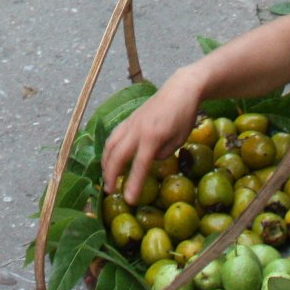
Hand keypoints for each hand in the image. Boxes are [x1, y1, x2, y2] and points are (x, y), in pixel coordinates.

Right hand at [101, 72, 201, 203]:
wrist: (180, 89)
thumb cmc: (184, 115)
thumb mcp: (180, 139)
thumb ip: (163, 153)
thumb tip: (149, 160)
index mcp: (153, 136)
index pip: (140, 165)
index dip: (133, 184)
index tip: (129, 200)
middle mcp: (137, 129)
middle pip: (118, 155)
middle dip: (111, 175)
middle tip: (110, 191)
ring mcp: (131, 123)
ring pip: (111, 144)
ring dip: (105, 163)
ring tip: (106, 177)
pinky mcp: (129, 119)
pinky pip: (114, 136)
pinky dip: (109, 149)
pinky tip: (109, 158)